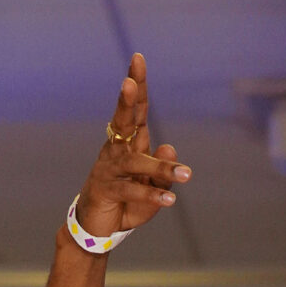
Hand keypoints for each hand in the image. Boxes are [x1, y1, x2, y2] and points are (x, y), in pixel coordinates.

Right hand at [74, 53, 189, 239]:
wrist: (99, 228)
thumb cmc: (127, 202)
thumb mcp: (152, 185)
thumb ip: (163, 170)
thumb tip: (170, 147)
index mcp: (129, 142)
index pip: (136, 110)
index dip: (137, 86)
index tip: (137, 58)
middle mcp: (117, 150)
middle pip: (123, 120)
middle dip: (127, 99)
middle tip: (130, 81)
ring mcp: (110, 169)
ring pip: (136, 161)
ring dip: (162, 167)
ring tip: (186, 174)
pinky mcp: (106, 190)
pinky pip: (131, 190)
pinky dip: (152, 194)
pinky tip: (170, 199)